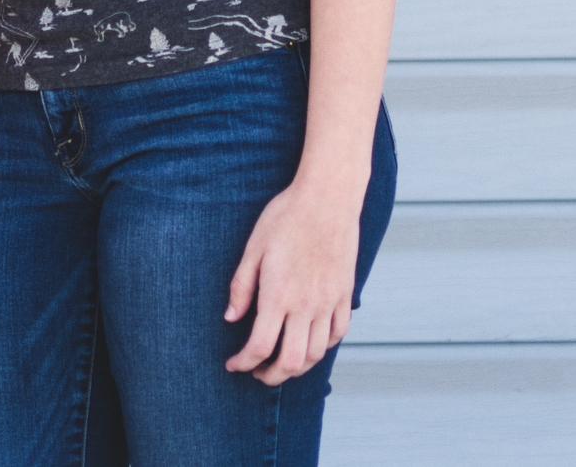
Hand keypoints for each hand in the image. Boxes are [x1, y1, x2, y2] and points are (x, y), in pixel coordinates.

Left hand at [223, 182, 358, 384]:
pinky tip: (310, 342)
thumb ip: (241, 287)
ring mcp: (329, 302)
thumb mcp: (254, 247)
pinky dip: (323, 347)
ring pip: (316, 354)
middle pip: (291, 362)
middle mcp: (306, 306)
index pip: (260, 346)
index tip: (234, 364)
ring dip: (297, 367)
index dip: (244, 363)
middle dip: (271, 376)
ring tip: (281, 362)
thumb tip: (230, 318)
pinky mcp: (345, 295)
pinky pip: (337, 334)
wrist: (327, 198)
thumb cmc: (285, 217)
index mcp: (279, 295)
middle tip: (257, 373)